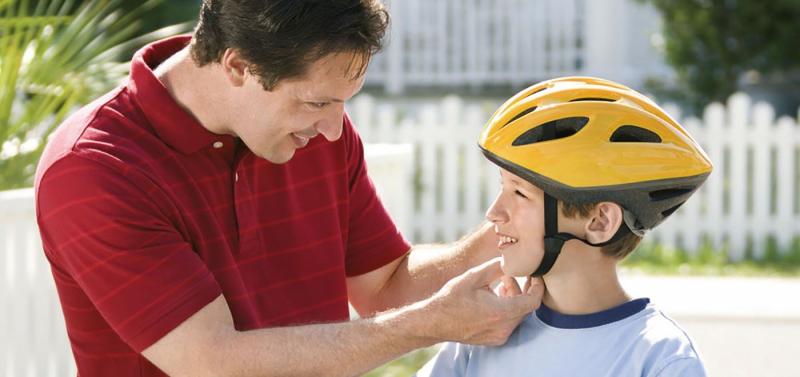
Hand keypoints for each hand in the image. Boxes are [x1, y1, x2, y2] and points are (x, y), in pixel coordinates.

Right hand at [422, 258, 542, 345]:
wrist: (434, 321)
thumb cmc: (452, 298)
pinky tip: (494, 298)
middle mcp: (503, 328)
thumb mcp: (474, 276)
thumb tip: (511, 259)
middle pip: (525, 307)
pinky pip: (509, 323)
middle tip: (509, 276)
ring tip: (499, 286)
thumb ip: (497, 267)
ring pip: (517, 315)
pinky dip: (507, 310)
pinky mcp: (494, 340)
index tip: (535, 275)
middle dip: (522, 289)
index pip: (533, 300)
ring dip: (513, 299)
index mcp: (502, 312)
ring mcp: (499, 336)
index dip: (537, 286)